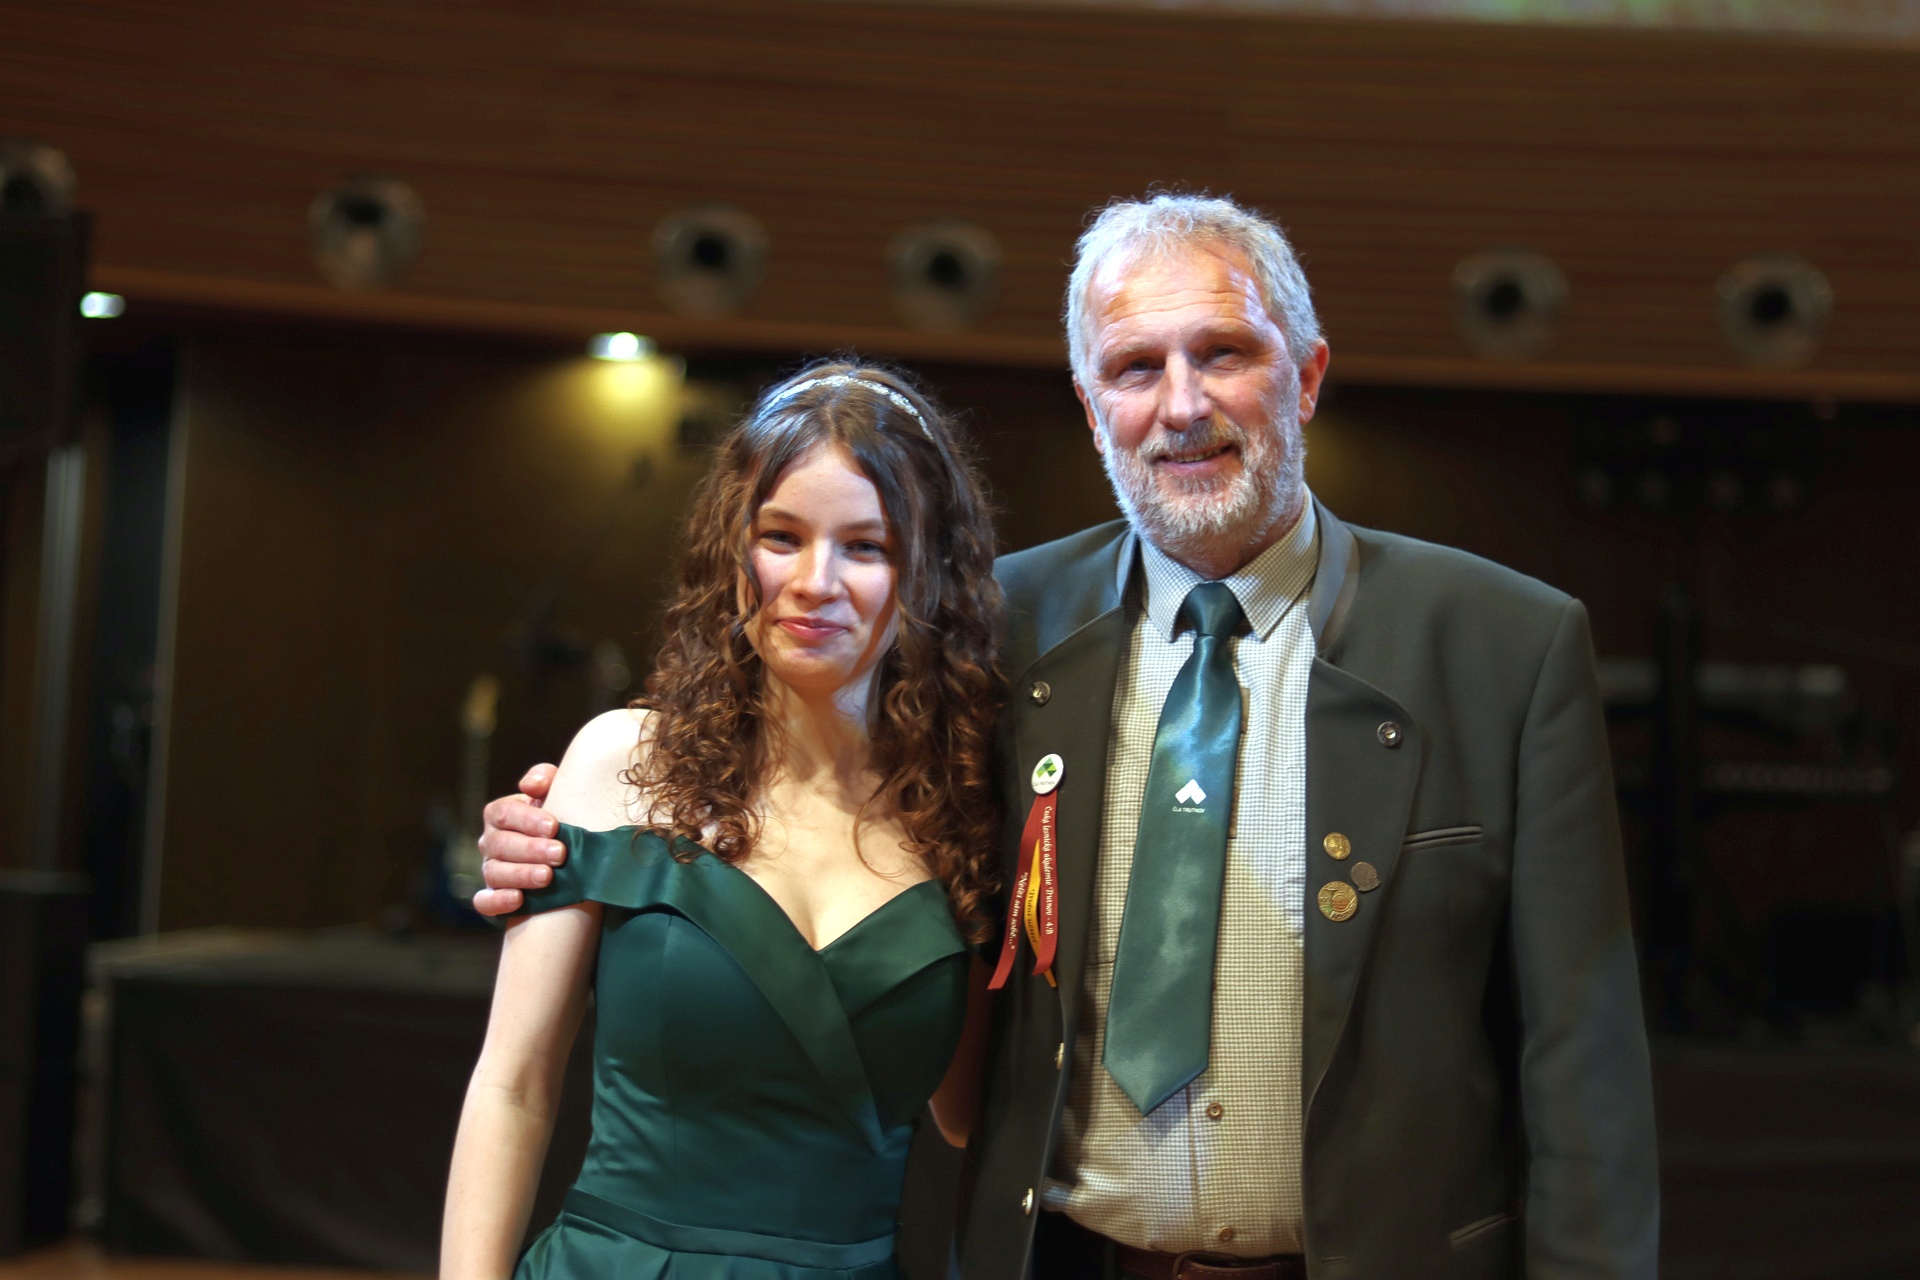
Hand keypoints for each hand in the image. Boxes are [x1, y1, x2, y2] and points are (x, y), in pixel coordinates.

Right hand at [472, 764, 563, 915]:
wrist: (566, 857)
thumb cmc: (558, 819)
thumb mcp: (555, 793)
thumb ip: (545, 780)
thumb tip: (531, 785)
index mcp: (500, 815)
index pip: (504, 813)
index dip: (527, 819)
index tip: (554, 826)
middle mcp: (491, 842)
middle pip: (500, 844)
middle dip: (531, 849)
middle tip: (559, 854)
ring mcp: (490, 870)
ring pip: (494, 873)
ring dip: (521, 875)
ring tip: (547, 877)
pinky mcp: (492, 897)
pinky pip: (485, 902)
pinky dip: (497, 901)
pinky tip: (519, 899)